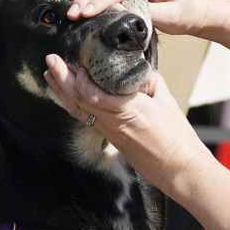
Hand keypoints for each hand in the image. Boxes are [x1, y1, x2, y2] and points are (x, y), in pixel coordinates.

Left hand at [43, 56, 208, 192]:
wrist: (179, 169)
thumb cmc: (177, 138)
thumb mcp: (167, 102)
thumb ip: (151, 82)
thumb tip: (139, 70)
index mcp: (128, 110)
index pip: (93, 93)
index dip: (80, 79)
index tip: (78, 64)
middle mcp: (114, 122)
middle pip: (80, 100)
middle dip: (62, 79)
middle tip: (50, 61)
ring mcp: (110, 133)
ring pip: (79, 111)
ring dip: (62, 92)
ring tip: (49, 76)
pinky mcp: (111, 140)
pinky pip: (87, 120)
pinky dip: (75, 106)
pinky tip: (68, 98)